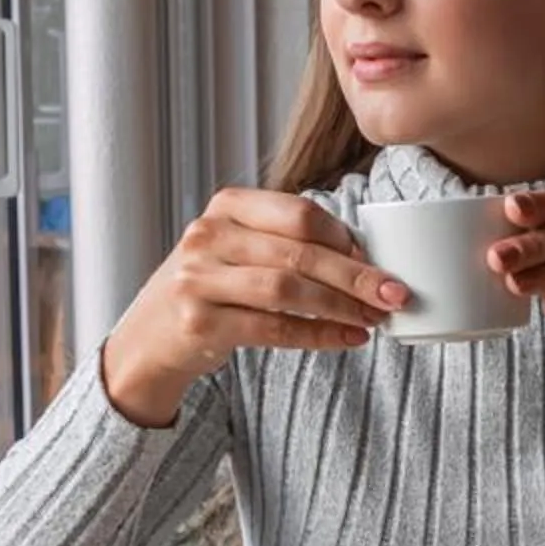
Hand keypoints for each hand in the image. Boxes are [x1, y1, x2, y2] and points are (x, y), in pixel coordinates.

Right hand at [103, 188, 406, 424]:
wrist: (149, 337)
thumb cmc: (213, 288)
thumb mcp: (239, 249)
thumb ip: (289, 244)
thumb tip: (366, 258)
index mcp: (226, 206)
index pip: (300, 214)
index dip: (347, 239)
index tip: (380, 262)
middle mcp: (208, 237)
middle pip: (299, 253)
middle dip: (356, 276)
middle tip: (395, 295)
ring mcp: (198, 279)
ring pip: (287, 290)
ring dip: (340, 307)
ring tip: (373, 320)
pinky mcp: (199, 322)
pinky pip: (273, 329)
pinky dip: (318, 334)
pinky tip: (347, 339)